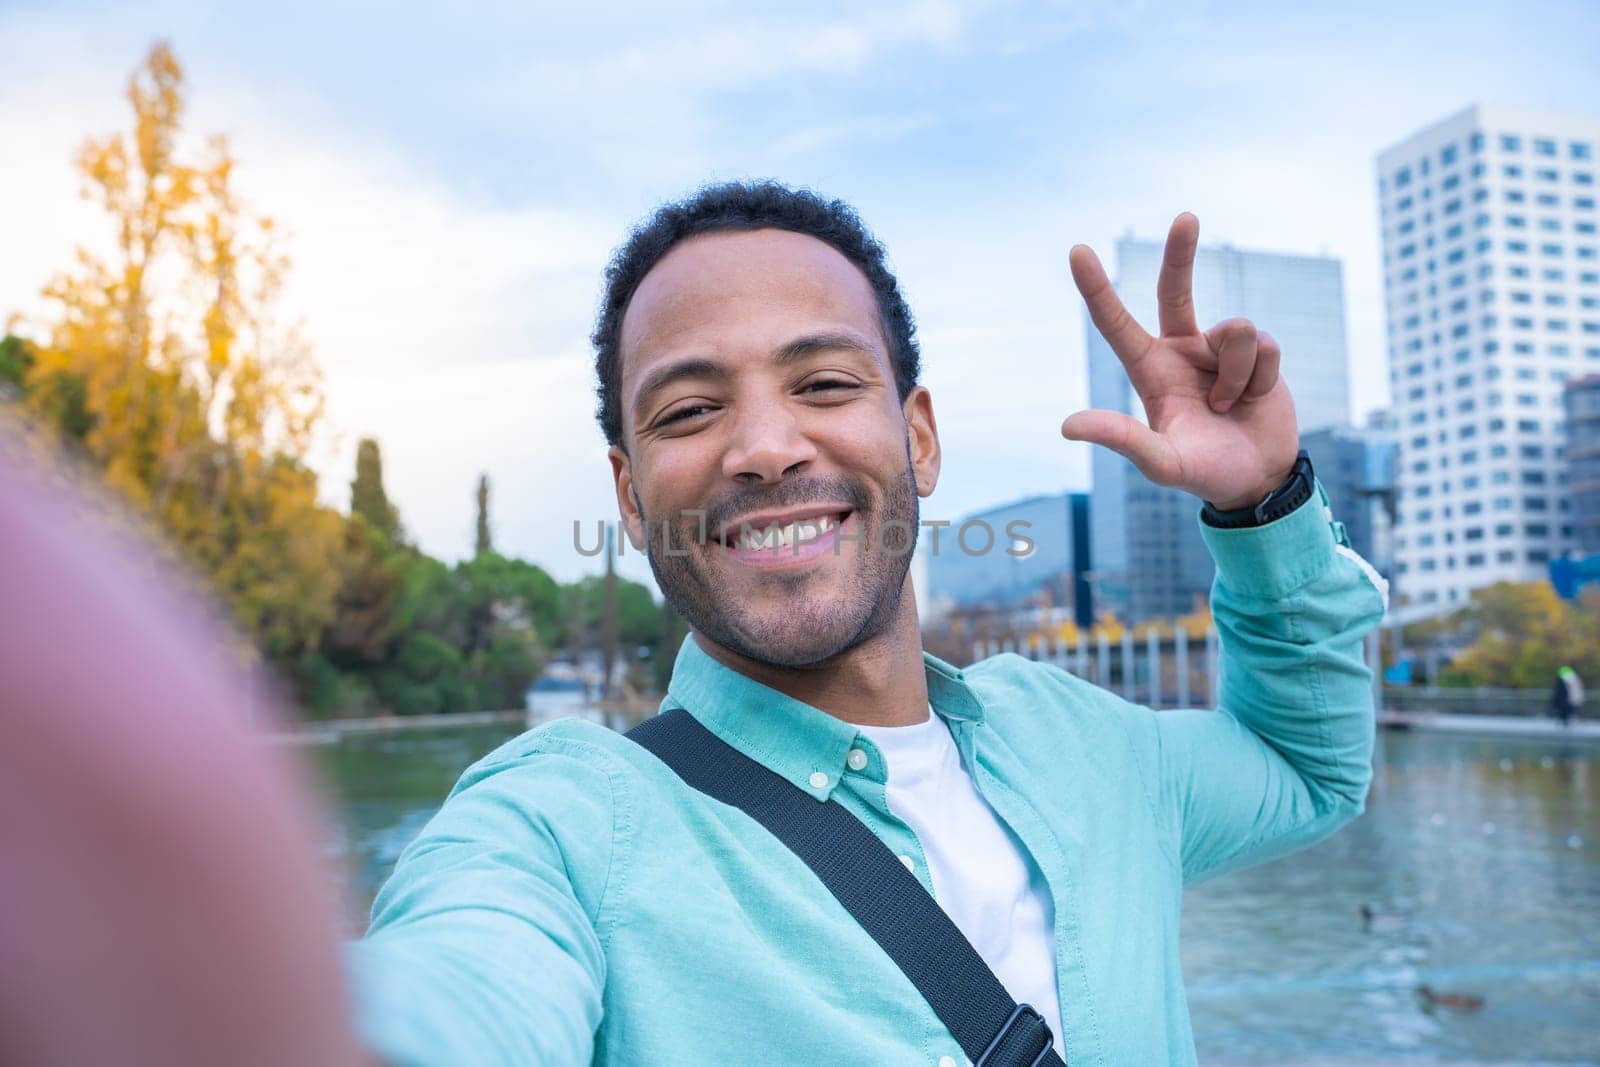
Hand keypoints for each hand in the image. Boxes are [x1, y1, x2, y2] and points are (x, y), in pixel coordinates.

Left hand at [1064, 212, 1298, 510]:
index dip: (1097, 288)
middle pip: (1174, 290)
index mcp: (1149, 371)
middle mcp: (1181, 351)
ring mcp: (1219, 350)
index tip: (1077, 250)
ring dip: (1237, 375)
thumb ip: (1123, 440)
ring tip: (1229, 408)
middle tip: (1186, 217)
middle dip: (1180, 253)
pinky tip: (1255, 400)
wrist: (1257, 480)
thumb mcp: (1162, 463)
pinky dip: (1261, 380)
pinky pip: (1266, 347)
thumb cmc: (1204, 473)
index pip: (1116, 324)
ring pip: (1236, 331)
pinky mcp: (1259, 354)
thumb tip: (1068, 426)